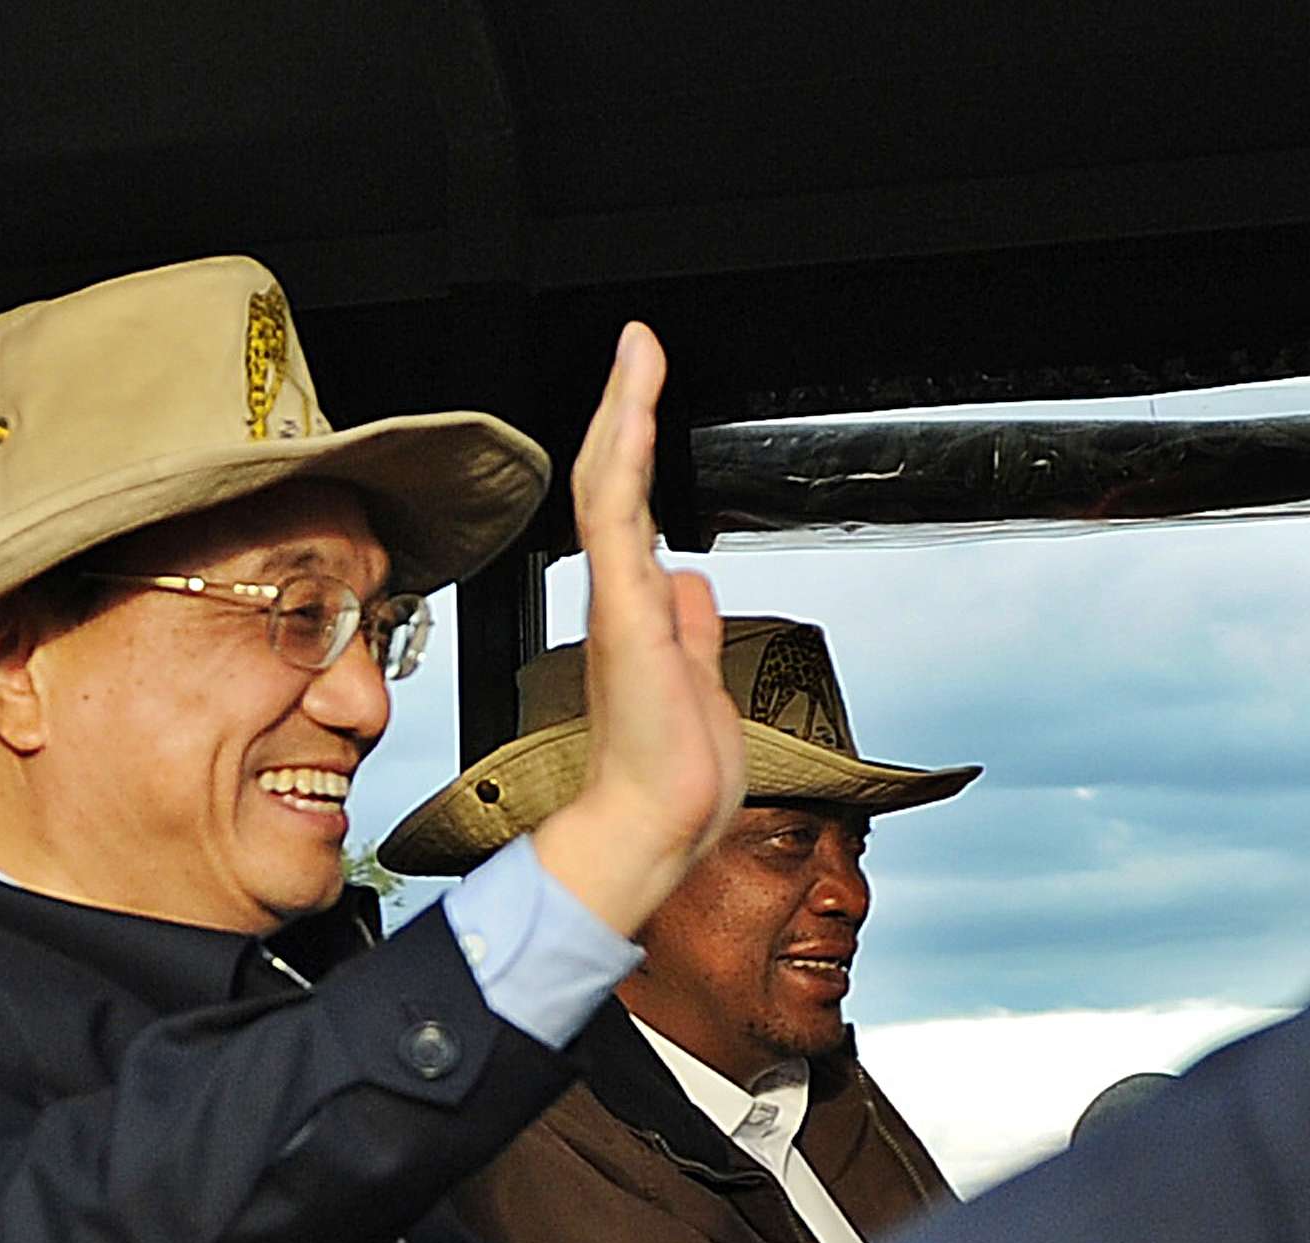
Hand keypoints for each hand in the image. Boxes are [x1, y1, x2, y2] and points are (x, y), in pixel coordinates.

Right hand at [527, 323, 746, 937]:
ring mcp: (617, 605)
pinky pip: (616, 521)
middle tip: (636, 347)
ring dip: (623, 413)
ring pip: (609, 487)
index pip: (629, 513)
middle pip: (610, 484)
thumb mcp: (700, 684)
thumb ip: (693, 629)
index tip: (642, 397)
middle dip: (623, 410)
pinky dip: (623, 460)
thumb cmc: (673, 779)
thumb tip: (693, 583)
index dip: (633, 450)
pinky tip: (631, 410)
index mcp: (635, 617)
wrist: (654, 828)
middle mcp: (618, 601)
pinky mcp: (624, 616)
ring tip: (636, 352)